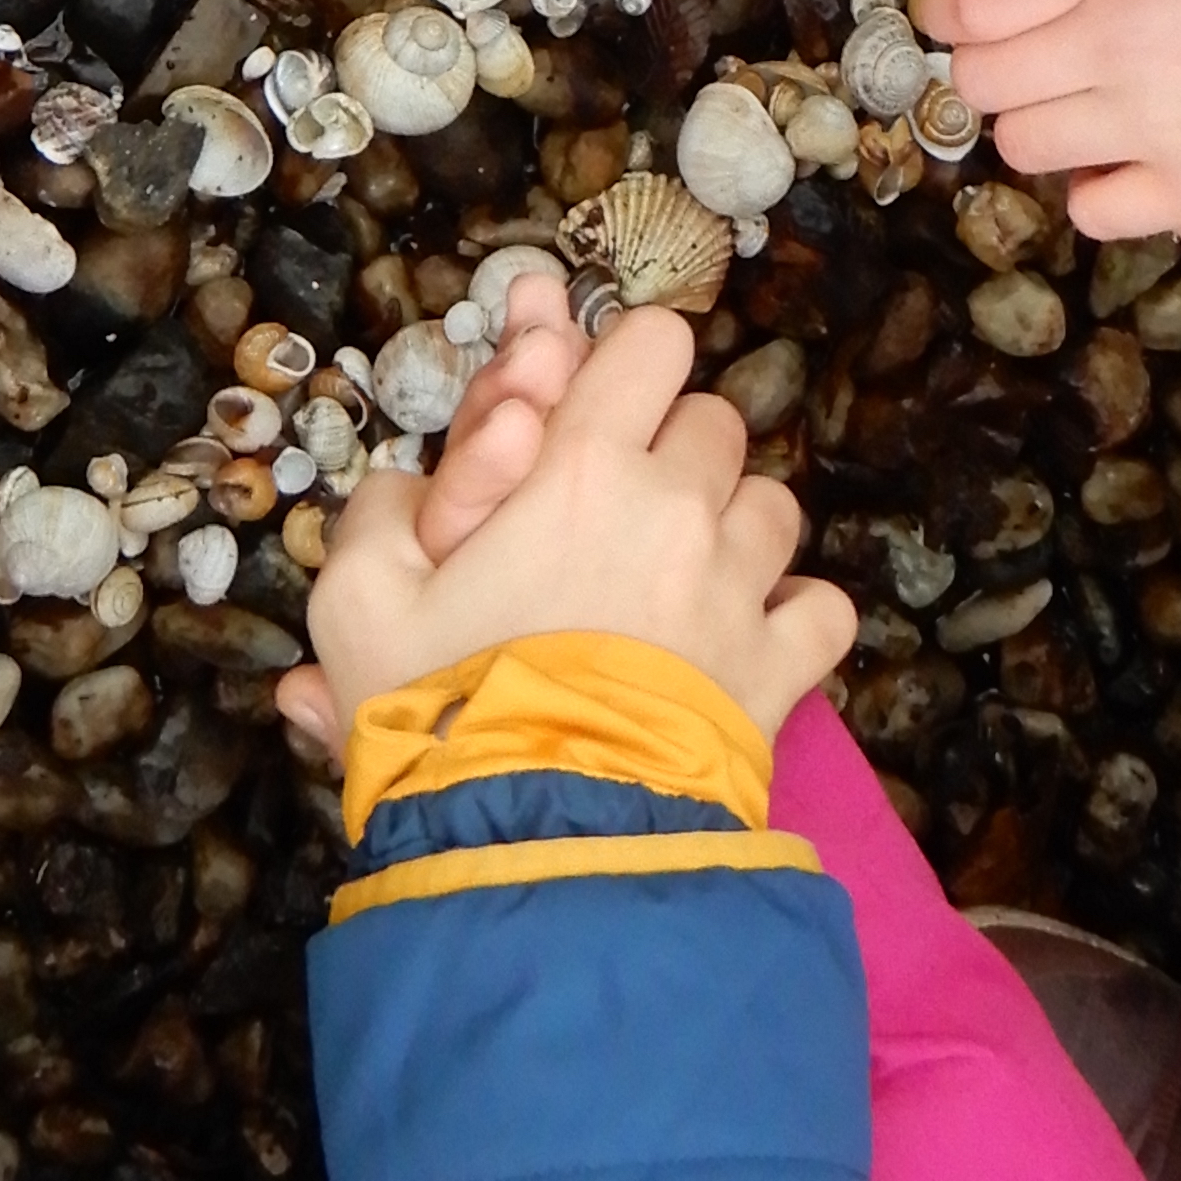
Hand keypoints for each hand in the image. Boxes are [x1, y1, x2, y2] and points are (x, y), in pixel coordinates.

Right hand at [289, 298, 851, 756]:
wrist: (537, 838)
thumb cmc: (443, 711)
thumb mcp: (358, 604)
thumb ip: (377, 518)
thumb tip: (405, 491)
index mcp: (583, 467)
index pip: (651, 343)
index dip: (627, 365)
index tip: (595, 416)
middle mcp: (679, 506)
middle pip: (714, 422)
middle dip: (671, 453)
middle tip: (616, 517)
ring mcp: (740, 587)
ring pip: (771, 504)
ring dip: (731, 527)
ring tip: (678, 583)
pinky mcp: (781, 667)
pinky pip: (822, 608)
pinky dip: (793, 616)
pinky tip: (746, 639)